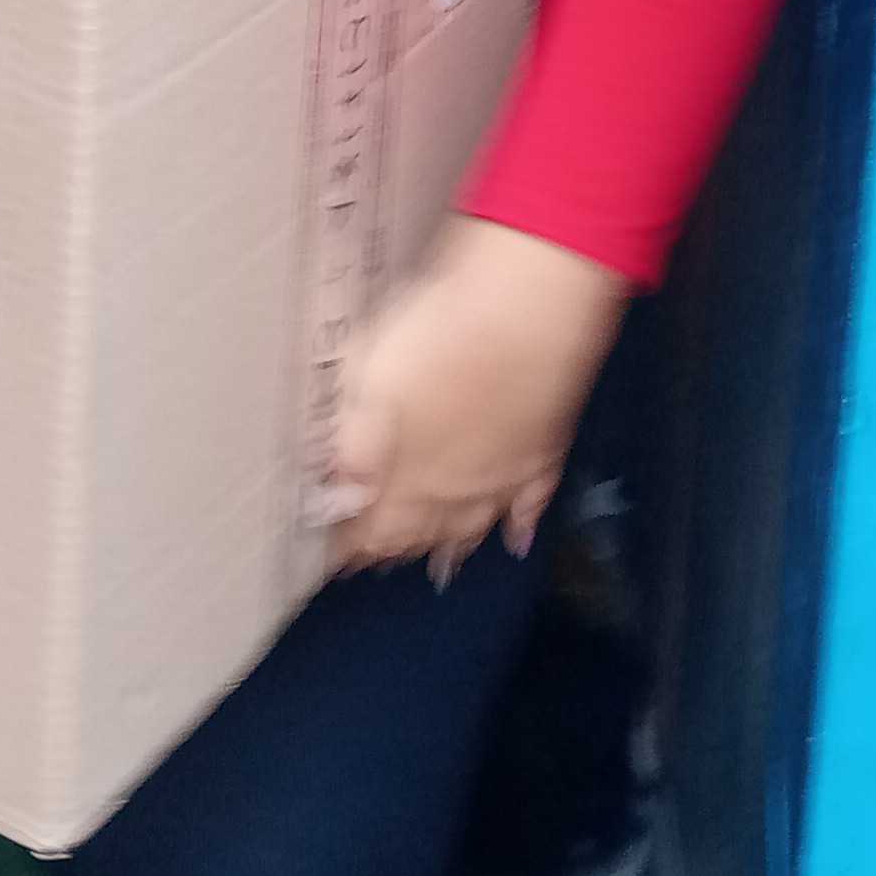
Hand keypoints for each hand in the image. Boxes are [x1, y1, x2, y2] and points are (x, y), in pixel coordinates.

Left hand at [327, 214, 629, 576]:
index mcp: (406, 479)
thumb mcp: (366, 383)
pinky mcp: (543, 449)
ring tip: (433, 565)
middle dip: (394, 548)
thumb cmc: (435, 340)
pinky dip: (521, 526)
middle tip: (375, 561)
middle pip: (420, 532)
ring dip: (448, 546)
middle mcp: (454, 491)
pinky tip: (516, 540)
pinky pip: (532, 503)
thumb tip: (334, 500)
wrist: (524, 310)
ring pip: (472, 526)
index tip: (333, 558)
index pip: (372, 527)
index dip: (350, 544)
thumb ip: (350, 449)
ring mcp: (504, 474)